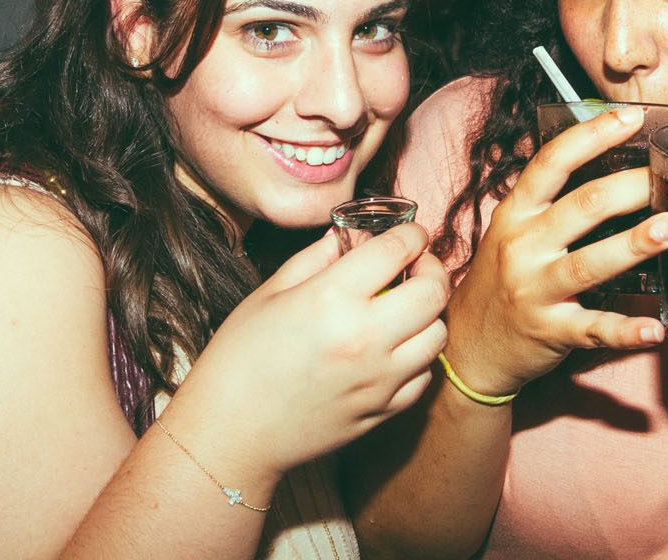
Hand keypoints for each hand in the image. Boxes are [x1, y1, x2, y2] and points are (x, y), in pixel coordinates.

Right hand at [178, 223, 448, 475]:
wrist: (230, 433)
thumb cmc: (238, 360)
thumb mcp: (269, 293)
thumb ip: (316, 258)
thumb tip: (349, 235)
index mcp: (331, 299)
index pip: (397, 250)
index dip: (411, 233)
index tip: (410, 233)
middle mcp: (364, 338)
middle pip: (434, 291)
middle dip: (431, 268)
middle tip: (414, 266)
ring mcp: (378, 379)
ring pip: (437, 334)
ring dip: (429, 313)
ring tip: (405, 308)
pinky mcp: (382, 411)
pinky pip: (424, 376)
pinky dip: (418, 356)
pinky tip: (395, 348)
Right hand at [442, 105, 667, 395]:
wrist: (467, 345)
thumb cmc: (500, 280)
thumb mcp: (512, 231)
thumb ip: (550, 202)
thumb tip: (610, 164)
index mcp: (515, 213)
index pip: (552, 162)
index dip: (592, 136)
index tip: (631, 117)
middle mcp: (522, 246)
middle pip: (581, 207)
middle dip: (629, 187)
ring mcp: (534, 290)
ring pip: (588, 264)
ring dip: (632, 245)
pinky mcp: (549, 332)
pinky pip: (592, 330)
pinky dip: (625, 331)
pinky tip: (655, 330)